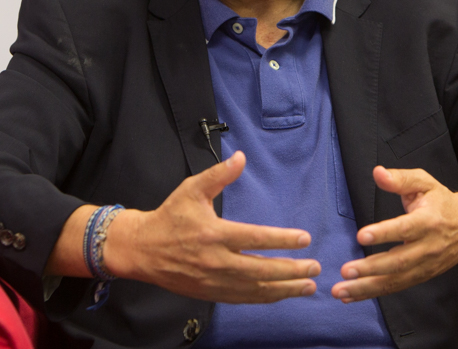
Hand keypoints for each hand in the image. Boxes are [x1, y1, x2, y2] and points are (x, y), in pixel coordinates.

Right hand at [105, 150, 320, 302]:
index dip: (283, 240)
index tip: (305, 239)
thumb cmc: (169, 217)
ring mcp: (214, 281)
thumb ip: (218, 175)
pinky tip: (282, 294)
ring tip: (308, 286)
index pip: (256, 238)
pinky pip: (244, 298)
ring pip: (256, 289)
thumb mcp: (191, 190)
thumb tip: (240, 157)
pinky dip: (265, 298)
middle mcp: (217, 261)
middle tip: (315, 267)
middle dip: (292, 270)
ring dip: (285, 289)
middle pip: (262, 270)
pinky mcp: (211, 293)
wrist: (142, 250)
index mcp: (214, 234)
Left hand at [331, 167, 457, 302]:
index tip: (362, 236)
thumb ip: (400, 179)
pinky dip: (373, 293)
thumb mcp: (425, 183)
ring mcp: (425, 265)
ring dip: (367, 287)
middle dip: (370, 268)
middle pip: (398, 261)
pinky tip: (352, 296)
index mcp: (429, 220)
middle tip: (346, 271)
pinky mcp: (421, 276)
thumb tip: (378, 172)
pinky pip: (396, 287)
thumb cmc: (442, 202)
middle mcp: (428, 247)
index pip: (405, 228)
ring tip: (341, 291)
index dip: (384, 233)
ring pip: (395, 280)